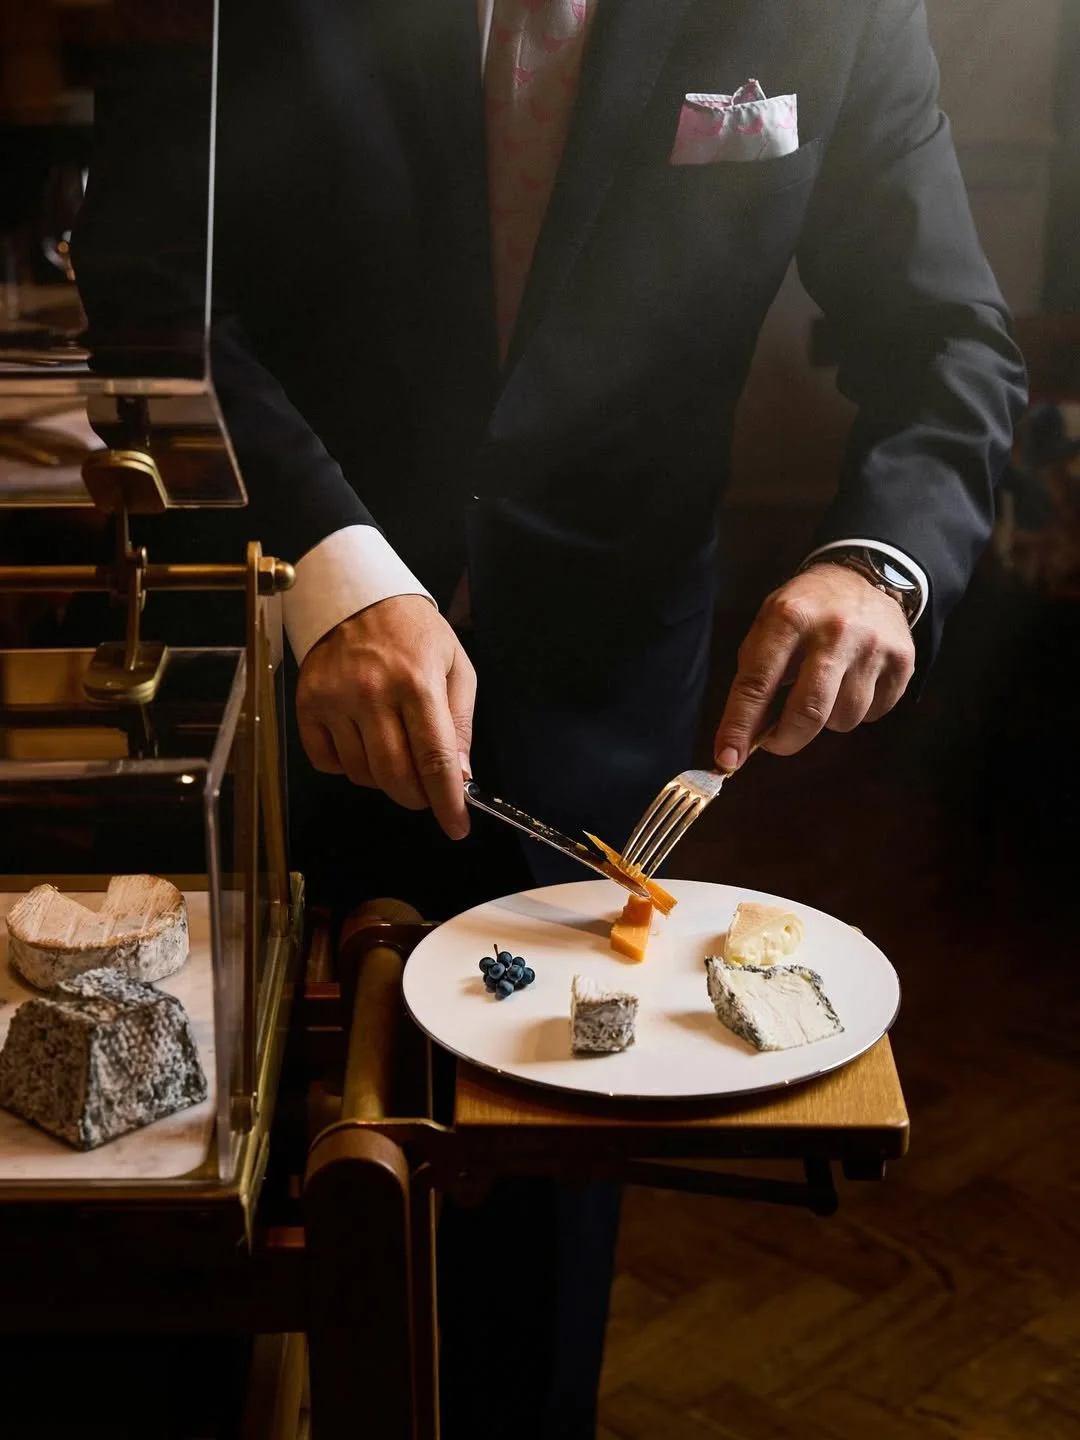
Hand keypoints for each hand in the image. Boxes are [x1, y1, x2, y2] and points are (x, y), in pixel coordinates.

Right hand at [296, 595, 475, 838]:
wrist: (357, 596)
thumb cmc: (413, 632)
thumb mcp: (455, 666)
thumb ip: (460, 722)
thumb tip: (458, 776)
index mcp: (417, 682)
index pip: (434, 759)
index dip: (447, 802)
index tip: (456, 826)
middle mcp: (372, 693)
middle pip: (395, 777)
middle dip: (417, 797)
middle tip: (427, 791)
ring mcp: (335, 700)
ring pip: (362, 775)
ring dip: (384, 779)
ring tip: (394, 751)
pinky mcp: (308, 703)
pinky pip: (327, 762)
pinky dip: (348, 766)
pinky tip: (361, 741)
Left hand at [713, 563, 915, 768]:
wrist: (863, 575)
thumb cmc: (805, 610)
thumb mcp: (769, 625)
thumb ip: (755, 675)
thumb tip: (745, 736)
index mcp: (789, 618)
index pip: (757, 683)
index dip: (740, 726)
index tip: (727, 759)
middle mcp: (833, 632)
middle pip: (808, 712)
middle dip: (786, 740)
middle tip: (777, 742)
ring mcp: (872, 647)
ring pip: (844, 719)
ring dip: (827, 721)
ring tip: (824, 691)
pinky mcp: (902, 661)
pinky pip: (874, 714)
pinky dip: (858, 711)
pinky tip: (852, 683)